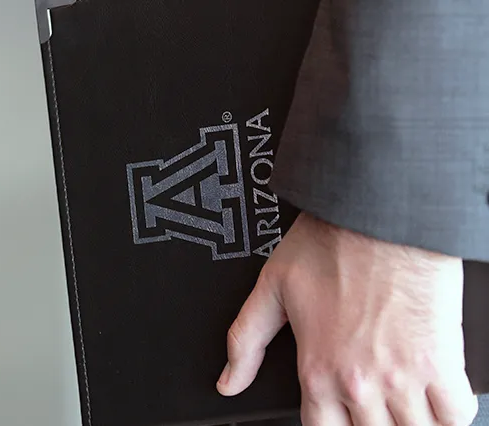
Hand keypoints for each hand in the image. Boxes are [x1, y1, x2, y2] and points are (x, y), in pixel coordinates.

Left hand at [217, 213, 477, 424]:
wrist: (377, 212)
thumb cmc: (329, 243)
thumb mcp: (271, 288)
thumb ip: (245, 342)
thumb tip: (228, 381)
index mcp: (317, 369)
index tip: (341, 414)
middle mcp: (359, 382)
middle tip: (374, 402)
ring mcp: (404, 376)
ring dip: (409, 424)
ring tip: (405, 404)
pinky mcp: (443, 360)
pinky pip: (456, 416)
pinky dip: (449, 414)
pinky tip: (438, 397)